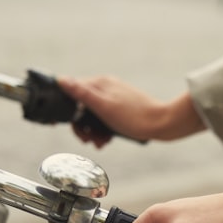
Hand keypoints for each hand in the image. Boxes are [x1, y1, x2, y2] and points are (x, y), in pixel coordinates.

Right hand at [57, 76, 205, 147]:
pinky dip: (103, 131)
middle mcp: (106, 88)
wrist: (163, 124)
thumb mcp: (104, 106)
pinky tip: (106, 141)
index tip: (59, 124)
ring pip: (94, 115)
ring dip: (93, 131)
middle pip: (82, 106)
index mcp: (100, 83)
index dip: (65, 109)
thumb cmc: (134, 116)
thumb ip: (82, 93)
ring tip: (99, 143)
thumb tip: (61, 79)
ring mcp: (115, 99)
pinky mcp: (122, 110)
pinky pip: (106, 120)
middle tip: (86, 139)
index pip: (72, 92)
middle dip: (81, 125)